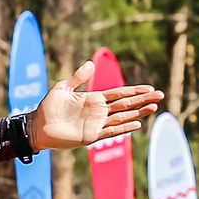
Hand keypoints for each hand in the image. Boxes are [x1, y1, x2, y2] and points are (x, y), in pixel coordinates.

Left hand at [27, 60, 163, 151]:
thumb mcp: (63, 87)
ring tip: (154, 107)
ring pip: (123, 117)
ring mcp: (96, 123)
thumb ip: (77, 77)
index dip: (135, 91)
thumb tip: (90, 63)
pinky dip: (124, 127)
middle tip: (160, 96)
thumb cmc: (48, 107)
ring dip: (139, 113)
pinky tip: (137, 123)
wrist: (37, 126)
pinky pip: (111, 130)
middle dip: (143, 100)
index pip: (120, 93)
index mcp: (94, 99)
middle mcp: (99, 111)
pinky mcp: (91, 135)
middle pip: (126, 104)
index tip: (150, 88)